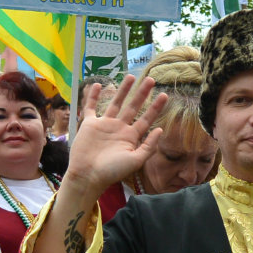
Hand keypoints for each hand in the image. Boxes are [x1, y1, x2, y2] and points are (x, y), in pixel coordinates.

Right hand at [65, 75, 167, 196]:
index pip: (146, 119)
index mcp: (131, 137)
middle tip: (151, 79)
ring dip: (123, 90)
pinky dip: (92, 96)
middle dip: (142, 94)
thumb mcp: (135, 160)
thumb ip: (148, 146)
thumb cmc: (112, 172)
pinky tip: (98, 84)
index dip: (155, 107)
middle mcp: (119, 129)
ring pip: (115, 103)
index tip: (164, 95)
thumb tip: (160, 130)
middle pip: (133, 107)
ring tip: (130, 76)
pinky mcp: (89, 124)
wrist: (88, 176)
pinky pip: (90, 107)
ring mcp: (104, 125)